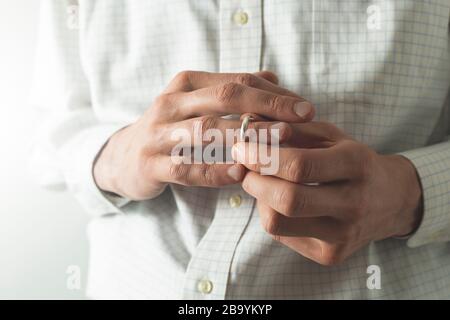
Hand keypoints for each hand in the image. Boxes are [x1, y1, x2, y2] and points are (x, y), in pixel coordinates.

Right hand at [93, 70, 314, 199]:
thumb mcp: (197, 103)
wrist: (125, 157)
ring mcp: (158, 134)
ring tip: (279, 144)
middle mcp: (171, 103)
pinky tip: (240, 172)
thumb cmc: (172, 129)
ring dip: (245, 136)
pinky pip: (186, 168)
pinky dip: (215, 170)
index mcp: (186, 84)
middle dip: (267, 107)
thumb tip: (272, 76)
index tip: (306, 108)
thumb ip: (232, 91)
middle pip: (224, 98)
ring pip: (206, 131)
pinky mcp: (151, 164)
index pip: (236, 81)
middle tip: (301, 120)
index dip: (273, 93)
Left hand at [232, 121, 422, 265]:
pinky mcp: (331, 255)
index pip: (299, 166)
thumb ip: (294, 129)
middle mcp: (353, 204)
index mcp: (355, 165)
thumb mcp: (332, 136)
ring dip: (260, 200)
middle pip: (288, 200)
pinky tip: (280, 203)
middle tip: (245, 169)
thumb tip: (251, 127)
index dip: (262, 158)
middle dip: (254, 181)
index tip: (241, 149)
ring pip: (278, 224)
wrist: (392, 201)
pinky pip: (282, 236)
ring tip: (264, 184)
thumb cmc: (354, 162)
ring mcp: (343, 235)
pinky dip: (272, 215)